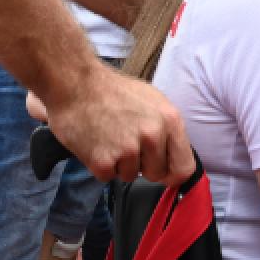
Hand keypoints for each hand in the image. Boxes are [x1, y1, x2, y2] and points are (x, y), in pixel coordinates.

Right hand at [35, 63, 194, 185]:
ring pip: (131, 176)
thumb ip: (166, 129)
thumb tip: (174, 158)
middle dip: (143, 165)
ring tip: (109, 137)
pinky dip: (100, 165)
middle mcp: (153, 135)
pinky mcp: (103, 161)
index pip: (184, 167)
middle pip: (157, 175)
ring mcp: (128, 149)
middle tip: (126, 143)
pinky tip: (96, 143)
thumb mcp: (152, 101)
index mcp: (169, 120)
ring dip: (119, 164)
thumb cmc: (113, 91)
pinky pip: (108, 177)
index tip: (163, 172)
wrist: (76, 83)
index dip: (172, 173)